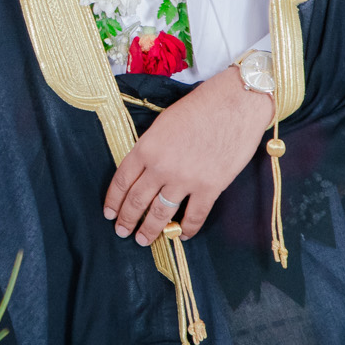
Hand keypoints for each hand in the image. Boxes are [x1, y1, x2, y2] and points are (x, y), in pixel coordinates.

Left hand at [104, 65, 274, 244]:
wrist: (235, 104)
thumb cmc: (199, 107)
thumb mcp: (162, 124)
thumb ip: (150, 149)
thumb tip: (143, 171)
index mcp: (146, 148)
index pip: (122, 181)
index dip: (113, 200)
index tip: (109, 213)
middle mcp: (161, 167)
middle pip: (137, 201)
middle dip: (127, 219)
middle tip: (122, 232)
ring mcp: (185, 179)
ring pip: (161, 213)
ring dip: (150, 230)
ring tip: (144, 240)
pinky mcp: (210, 187)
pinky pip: (195, 216)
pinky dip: (188, 229)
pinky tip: (182, 235)